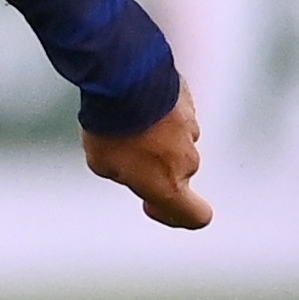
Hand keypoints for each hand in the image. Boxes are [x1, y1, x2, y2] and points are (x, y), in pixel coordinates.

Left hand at [84, 87, 208, 228]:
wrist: (125, 83)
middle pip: (176, 173)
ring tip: (123, 123)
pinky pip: (175, 116)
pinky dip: (159, 114)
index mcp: (169, 185)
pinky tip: (133, 104)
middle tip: (123, 151)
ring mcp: (192, 131)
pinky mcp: (189, 104)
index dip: (175, 215)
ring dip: (156, 137)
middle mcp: (187, 162)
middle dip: (153, 166)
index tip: (153, 204)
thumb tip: (129, 164)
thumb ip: (124, 173)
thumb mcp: (103, 163)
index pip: (196, 216)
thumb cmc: (111, 128)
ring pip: (176, 143)